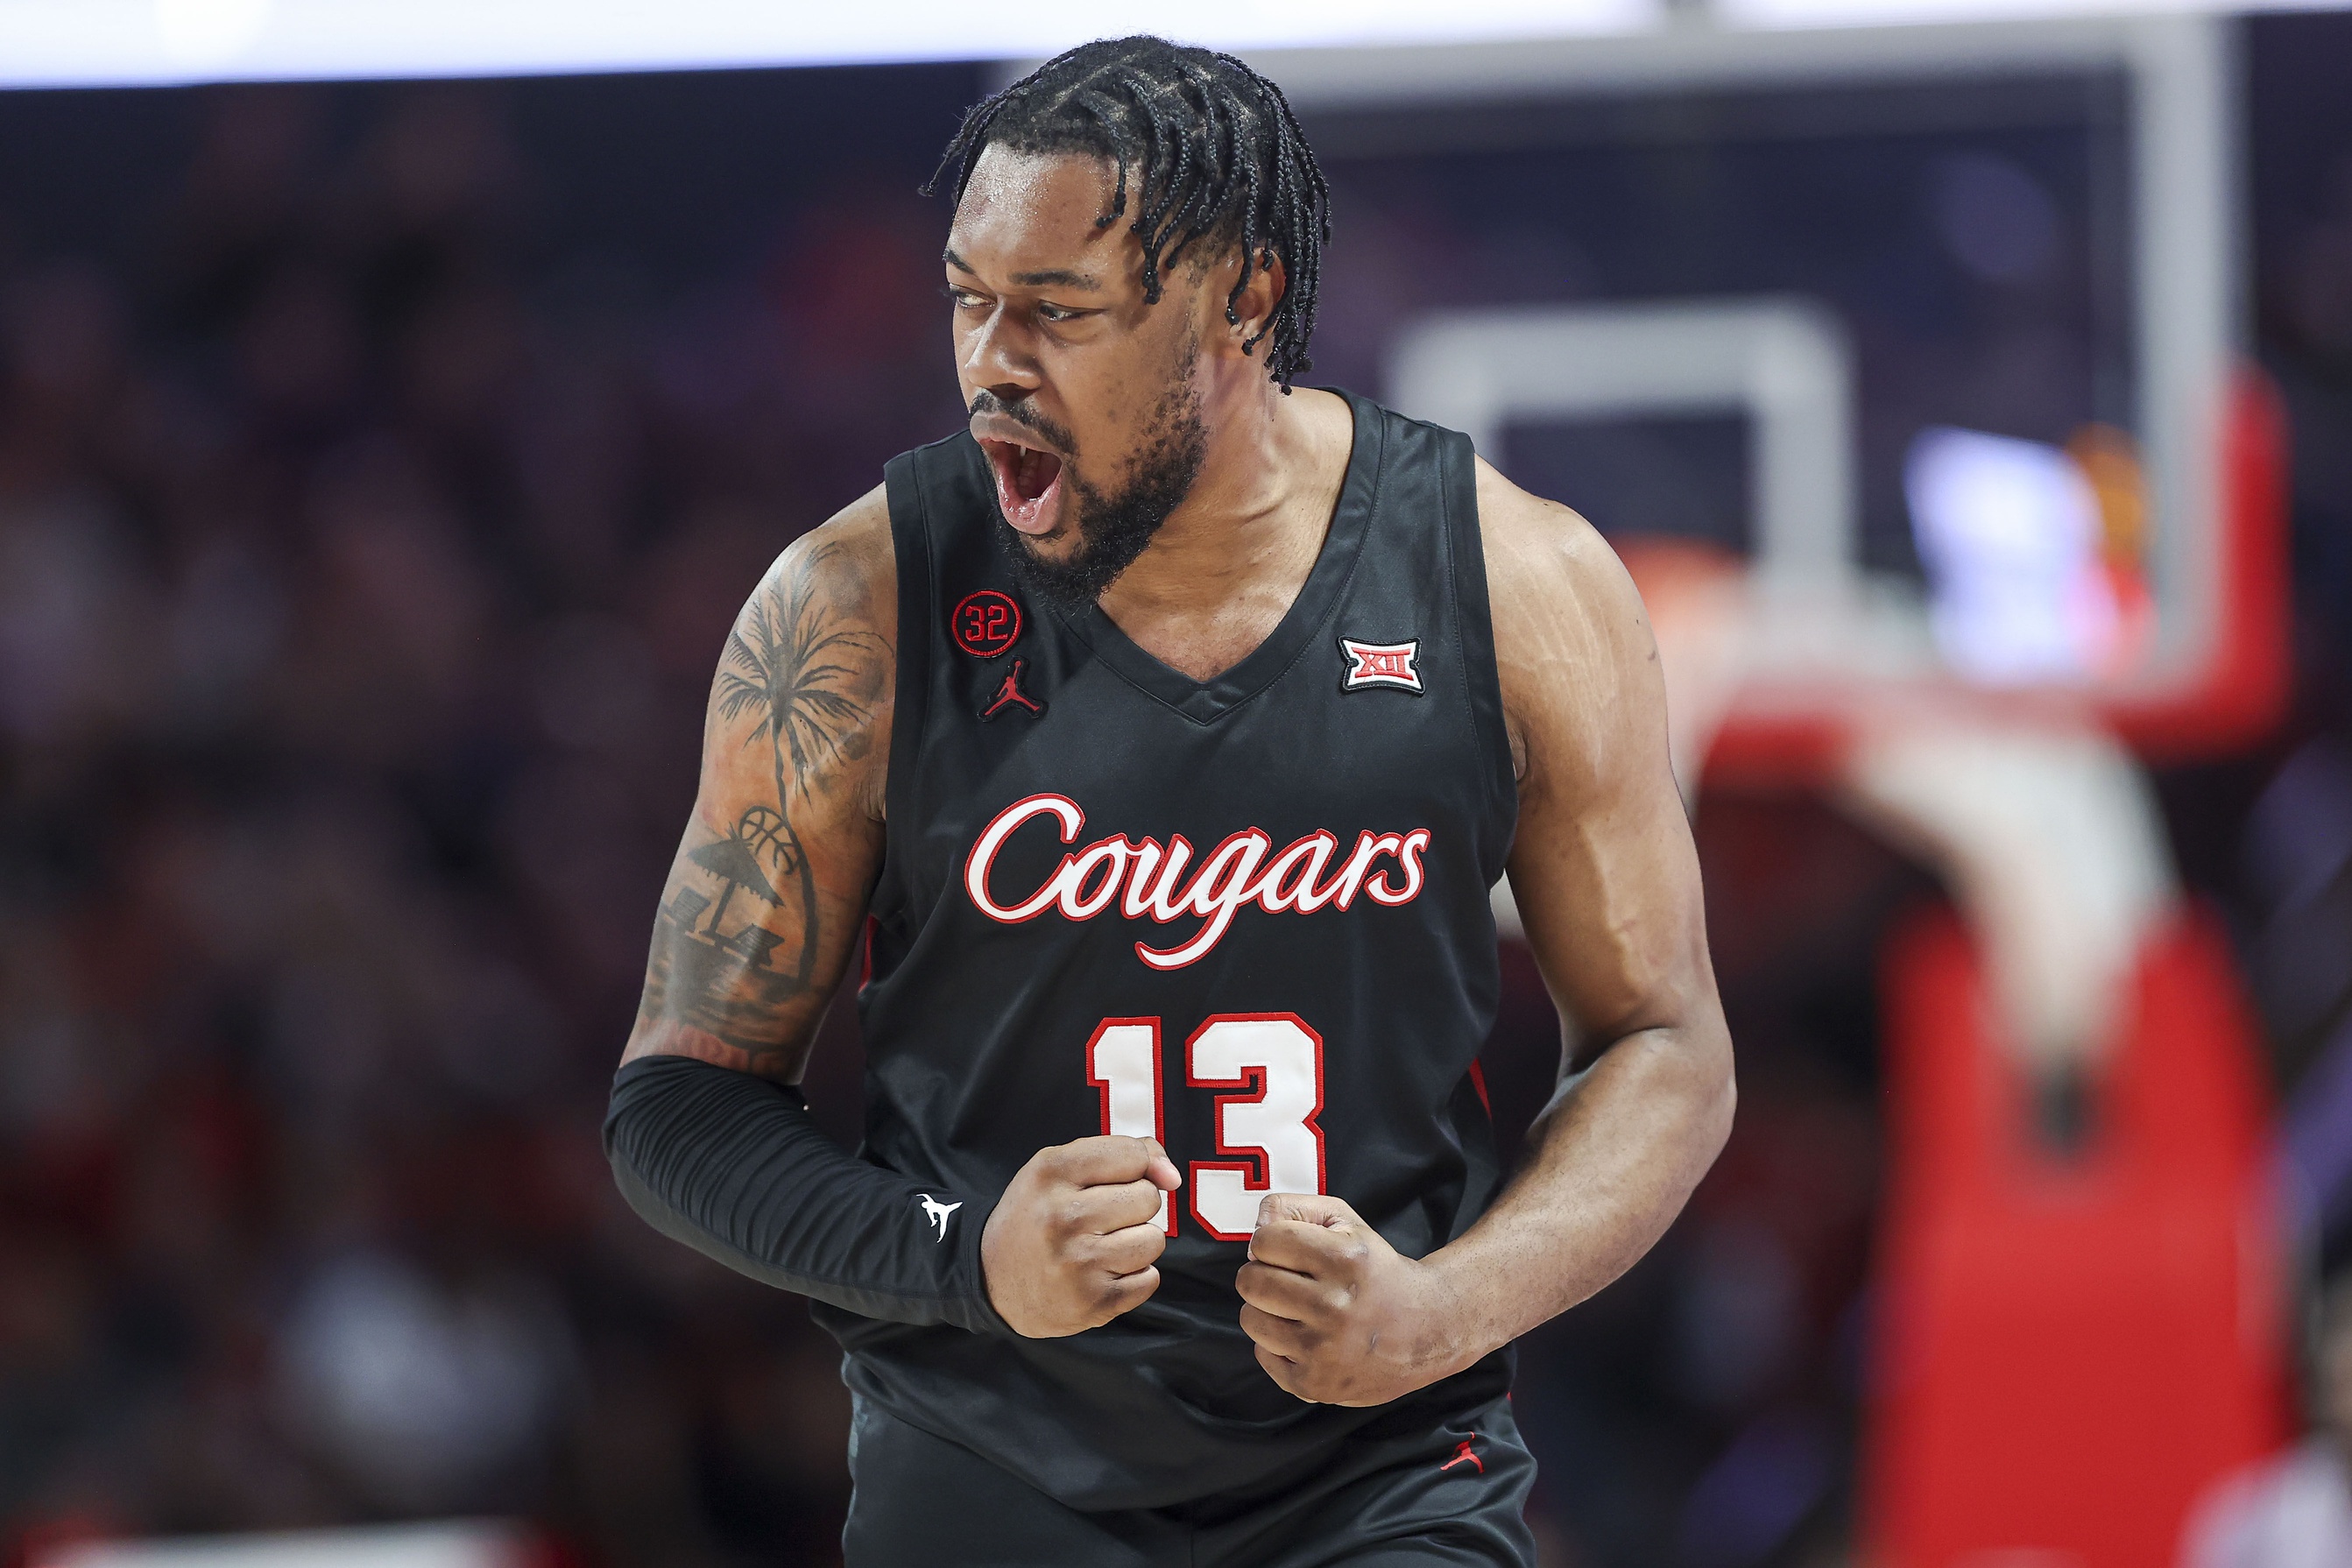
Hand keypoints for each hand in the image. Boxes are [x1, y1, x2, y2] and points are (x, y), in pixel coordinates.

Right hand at [981, 1136, 1182, 1337]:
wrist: (990, 1278)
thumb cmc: (1037, 1215)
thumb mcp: (1060, 1168)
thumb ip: (1123, 1154)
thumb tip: (1172, 1176)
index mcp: (1051, 1172)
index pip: (1133, 1155)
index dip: (1135, 1168)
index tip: (1116, 1181)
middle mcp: (1063, 1216)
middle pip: (1148, 1198)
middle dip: (1134, 1206)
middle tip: (1101, 1218)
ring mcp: (1079, 1263)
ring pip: (1154, 1240)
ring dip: (1137, 1242)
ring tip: (1104, 1246)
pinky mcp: (1093, 1303)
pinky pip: (1150, 1279)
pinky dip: (1134, 1276)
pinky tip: (1103, 1272)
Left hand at [1236, 1192, 1473, 1405]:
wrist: (1425, 1330)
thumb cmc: (1375, 1271)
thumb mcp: (1346, 1223)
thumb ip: (1296, 1209)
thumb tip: (1256, 1230)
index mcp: (1344, 1259)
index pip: (1264, 1241)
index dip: (1269, 1243)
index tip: (1285, 1251)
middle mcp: (1334, 1306)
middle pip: (1251, 1281)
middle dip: (1262, 1275)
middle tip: (1287, 1281)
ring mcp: (1324, 1350)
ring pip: (1251, 1319)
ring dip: (1266, 1311)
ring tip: (1296, 1310)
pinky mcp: (1315, 1384)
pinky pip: (1263, 1355)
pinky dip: (1277, 1345)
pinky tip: (1306, 1338)